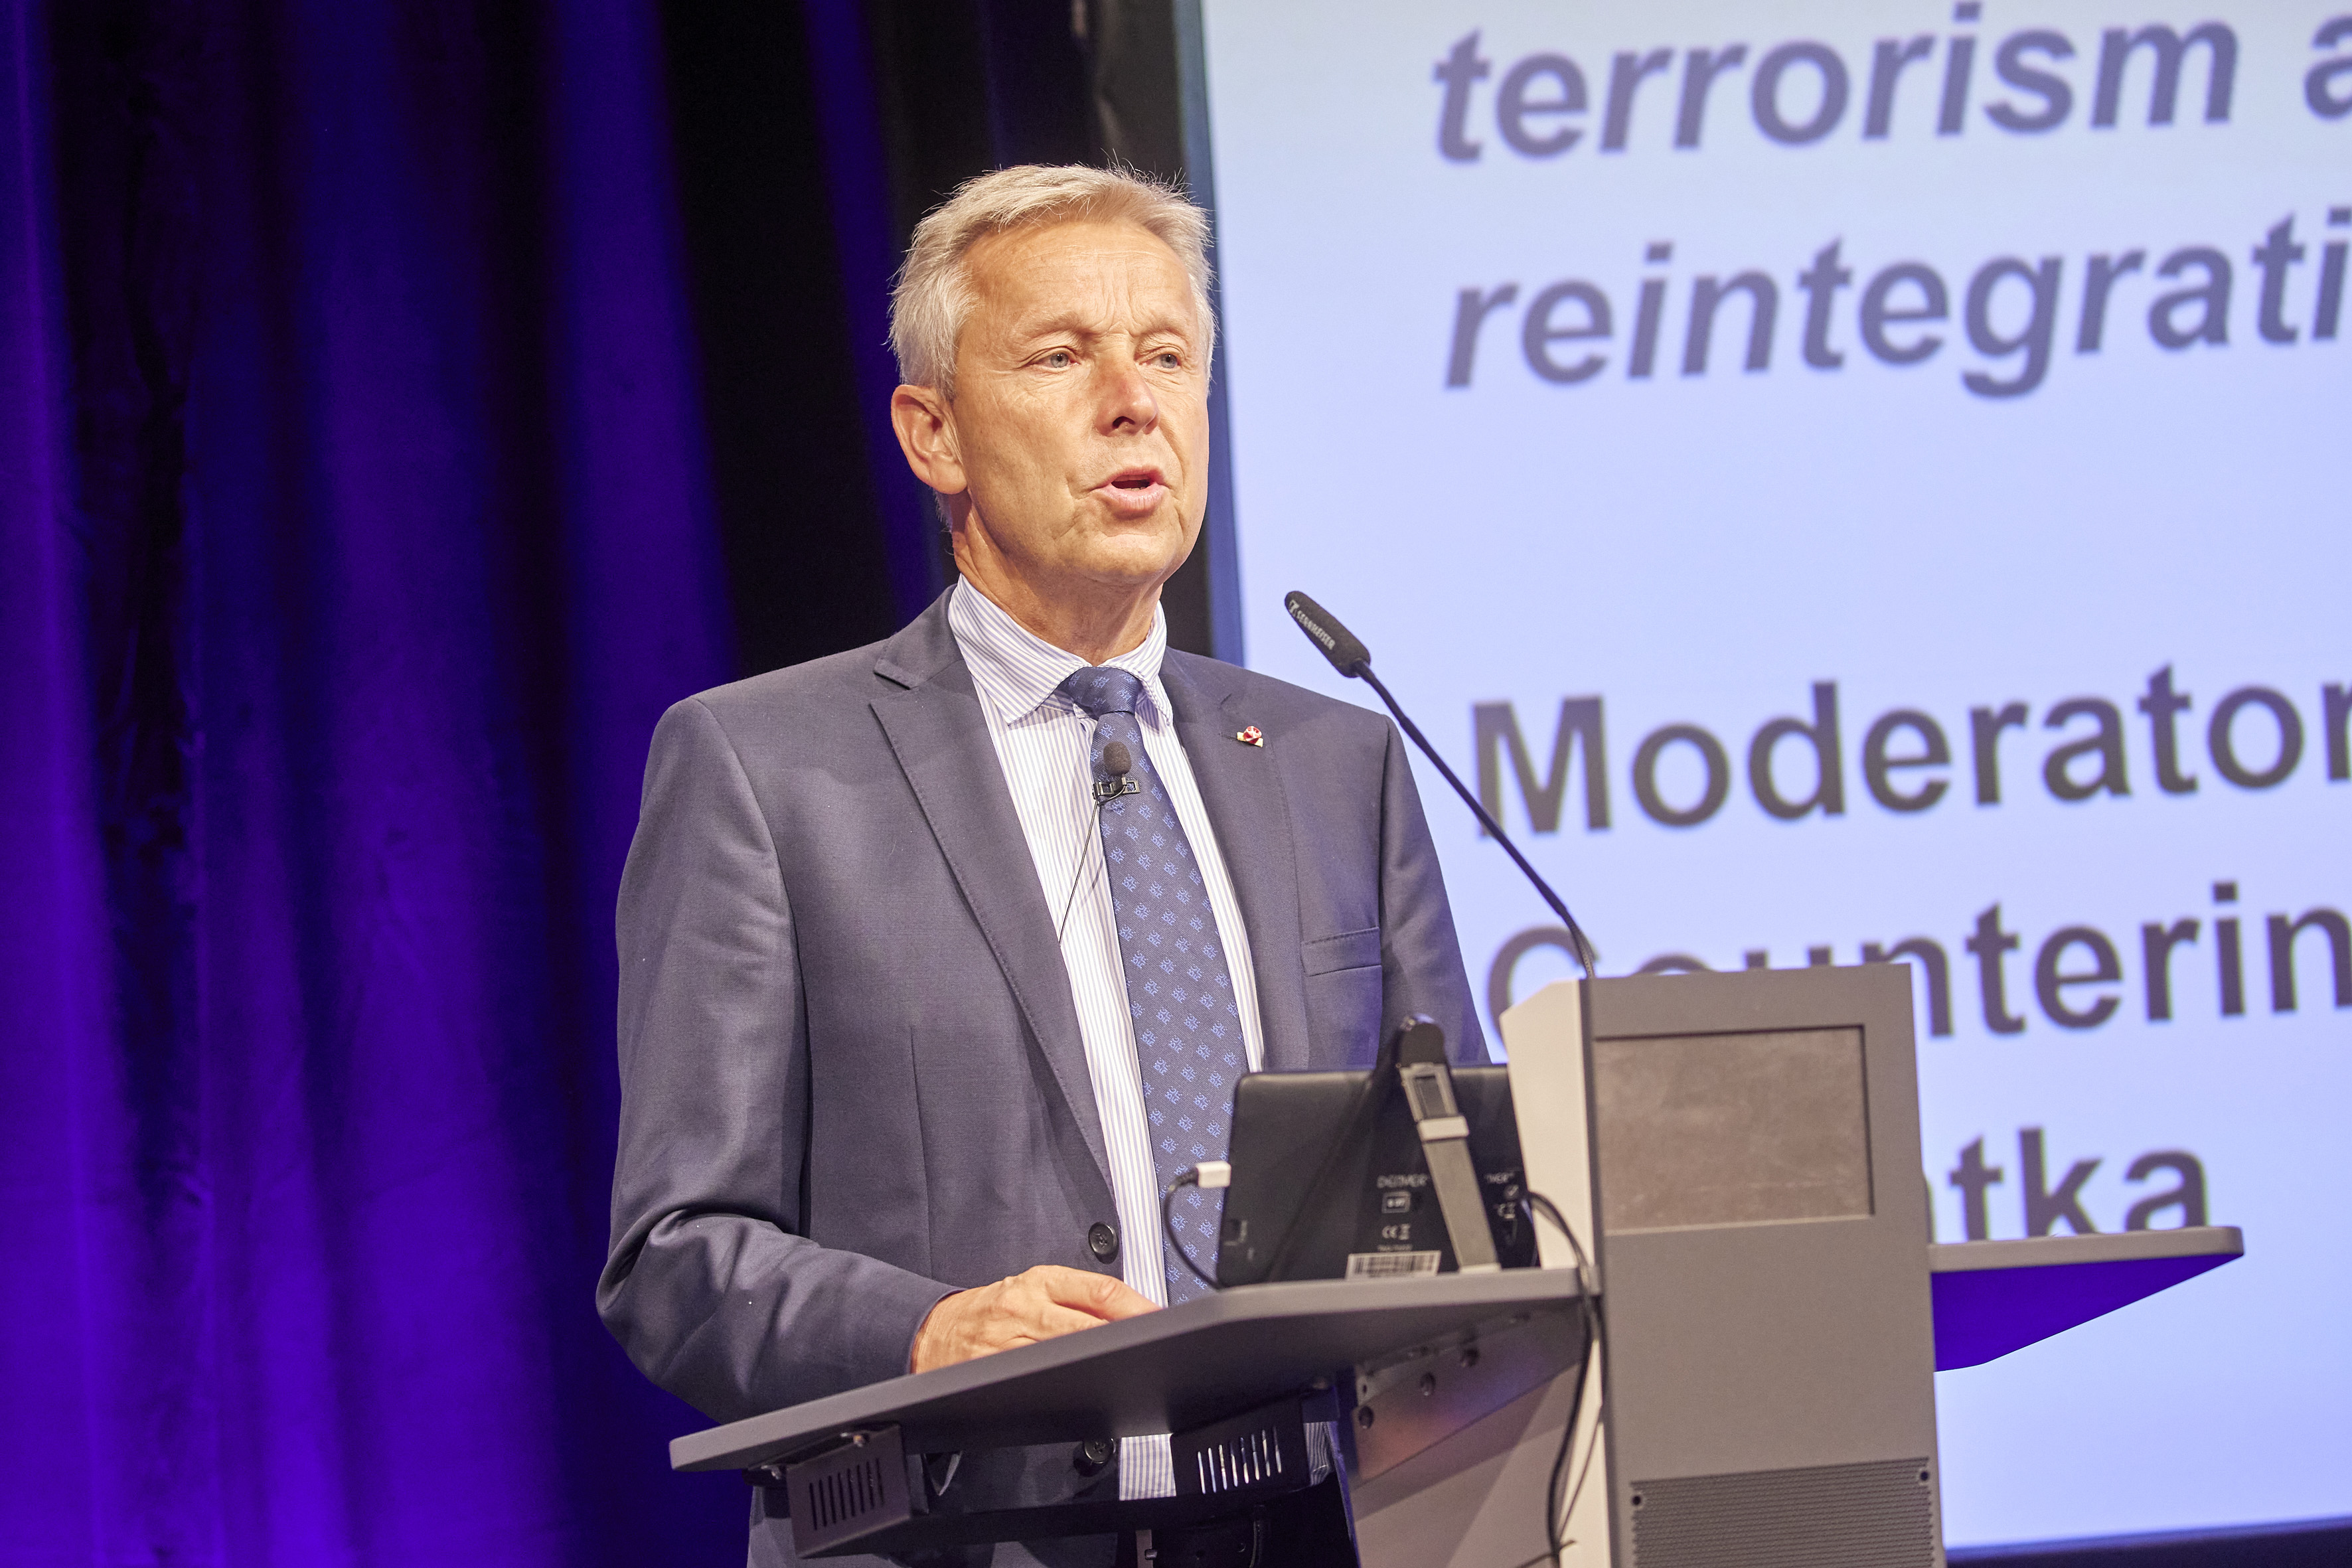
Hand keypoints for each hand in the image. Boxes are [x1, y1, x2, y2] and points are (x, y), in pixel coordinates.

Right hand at [910, 1265, 1157, 1372]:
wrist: (934, 1331)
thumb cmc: (991, 1309)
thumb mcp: (1032, 1288)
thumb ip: (1076, 1298)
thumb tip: (1130, 1314)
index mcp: (1040, 1281)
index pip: (1098, 1290)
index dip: (1135, 1306)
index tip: (1160, 1319)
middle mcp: (1025, 1307)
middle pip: (1088, 1324)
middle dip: (1125, 1336)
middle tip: (1156, 1346)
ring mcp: (1010, 1342)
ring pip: (1065, 1353)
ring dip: (1100, 1361)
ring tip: (1129, 1366)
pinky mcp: (995, 1371)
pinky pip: (1036, 1379)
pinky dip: (1064, 1383)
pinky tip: (1084, 1387)